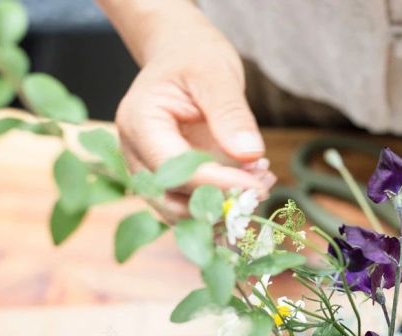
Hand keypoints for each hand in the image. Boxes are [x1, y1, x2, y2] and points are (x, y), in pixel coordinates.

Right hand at [115, 20, 273, 219]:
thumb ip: (231, 114)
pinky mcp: (172, 181)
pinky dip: (224, 202)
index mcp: (140, 123)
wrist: (183, 55)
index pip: (173, 170)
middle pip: (171, 201)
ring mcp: (151, 171)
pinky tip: (254, 181)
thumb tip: (250, 154)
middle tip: (264, 187)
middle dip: (220, 204)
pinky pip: (194, 205)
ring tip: (263, 180)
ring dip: (225, 208)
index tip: (256, 187)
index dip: (216, 185)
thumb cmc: (195, 58)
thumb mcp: (216, 75)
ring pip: (182, 213)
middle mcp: (137, 154)